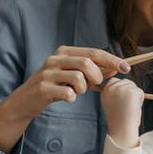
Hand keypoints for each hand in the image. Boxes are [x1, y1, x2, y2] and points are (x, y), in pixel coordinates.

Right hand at [0, 45, 127, 152]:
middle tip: (96, 84)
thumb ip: (94, 72)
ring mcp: (48, 73)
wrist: (26, 101)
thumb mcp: (74, 76)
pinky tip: (67, 98)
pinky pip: (68, 93)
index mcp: (64, 52)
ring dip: (83, 88)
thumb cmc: (55, 87)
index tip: (126, 68)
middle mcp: (55, 59)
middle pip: (87, 62)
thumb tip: (116, 69)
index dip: (111, 60)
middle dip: (97, 75)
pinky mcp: (43, 88)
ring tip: (77, 91)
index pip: (93, 52)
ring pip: (78, 77)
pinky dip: (72, 98)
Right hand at [100, 77, 143, 148]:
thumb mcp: (112, 104)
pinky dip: (140, 100)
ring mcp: (121, 88)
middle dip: (130, 92)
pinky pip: (140, 92)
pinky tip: (133, 109)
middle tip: (127, 107)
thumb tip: (128, 84)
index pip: (115, 80)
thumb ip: (116, 93)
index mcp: (104, 91)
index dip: (122, 90)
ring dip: (135, 97)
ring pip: (134, 87)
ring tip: (129, 109)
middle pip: (127, 82)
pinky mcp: (131, 91)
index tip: (122, 101)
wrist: (121, 130)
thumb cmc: (119, 121)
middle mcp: (111, 88)